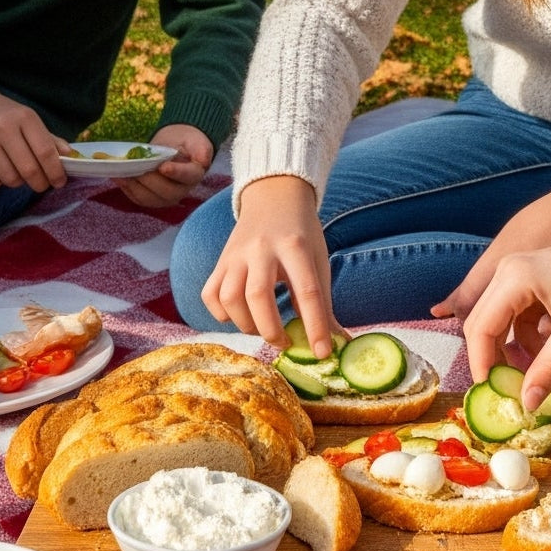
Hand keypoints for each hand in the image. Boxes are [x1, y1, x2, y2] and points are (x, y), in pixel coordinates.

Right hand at [0, 83, 69, 191]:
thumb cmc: (3, 115)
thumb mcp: (28, 120)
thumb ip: (49, 139)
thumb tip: (70, 156)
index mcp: (24, 117)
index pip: (46, 152)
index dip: (56, 172)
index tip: (59, 182)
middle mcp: (3, 126)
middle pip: (29, 170)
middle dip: (39, 183)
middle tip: (40, 184)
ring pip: (10, 179)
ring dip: (17, 182)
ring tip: (16, 172)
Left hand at [114, 123, 214, 207]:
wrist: (177, 148)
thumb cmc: (186, 142)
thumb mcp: (196, 140)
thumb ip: (201, 148)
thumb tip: (204, 159)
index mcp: (194, 174)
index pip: (187, 177)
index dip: (176, 173)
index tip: (163, 167)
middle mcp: (182, 190)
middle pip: (167, 192)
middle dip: (150, 181)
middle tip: (136, 168)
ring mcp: (167, 197)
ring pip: (151, 199)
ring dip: (135, 187)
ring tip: (122, 173)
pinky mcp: (153, 199)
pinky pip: (139, 199)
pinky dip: (127, 189)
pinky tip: (118, 177)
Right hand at [202, 175, 338, 355]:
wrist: (273, 196)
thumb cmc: (301, 234)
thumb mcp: (318, 260)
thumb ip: (324, 303)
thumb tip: (339, 343)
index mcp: (295, 246)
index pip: (306, 291)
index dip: (315, 326)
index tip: (322, 353)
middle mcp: (261, 248)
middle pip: (258, 297)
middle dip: (271, 330)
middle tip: (284, 343)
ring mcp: (235, 254)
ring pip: (230, 298)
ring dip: (246, 324)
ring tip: (262, 328)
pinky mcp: (220, 261)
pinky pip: (211, 295)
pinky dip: (223, 314)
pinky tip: (241, 316)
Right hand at [460, 187, 550, 409]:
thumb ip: (550, 368)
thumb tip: (526, 405)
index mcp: (513, 278)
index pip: (480, 329)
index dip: (483, 365)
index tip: (494, 395)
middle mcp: (508, 272)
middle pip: (483, 324)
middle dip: (494, 360)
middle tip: (509, 391)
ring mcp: (519, 274)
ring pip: (500, 322)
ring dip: (512, 350)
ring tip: (532, 376)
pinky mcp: (532, 281)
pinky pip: (517, 316)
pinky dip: (527, 338)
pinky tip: (549, 351)